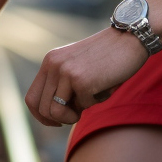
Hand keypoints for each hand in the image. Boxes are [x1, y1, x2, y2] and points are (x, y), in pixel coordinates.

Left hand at [24, 27, 148, 125]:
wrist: (130, 39)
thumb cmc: (108, 58)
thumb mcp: (77, 68)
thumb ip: (63, 87)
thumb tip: (54, 117)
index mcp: (50, 62)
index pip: (31, 98)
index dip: (41, 116)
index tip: (56, 122)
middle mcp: (53, 65)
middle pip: (42, 109)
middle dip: (61, 119)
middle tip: (78, 113)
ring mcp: (66, 72)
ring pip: (55, 113)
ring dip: (74, 115)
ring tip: (91, 99)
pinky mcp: (81, 80)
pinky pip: (84, 107)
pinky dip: (97, 101)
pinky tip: (106, 85)